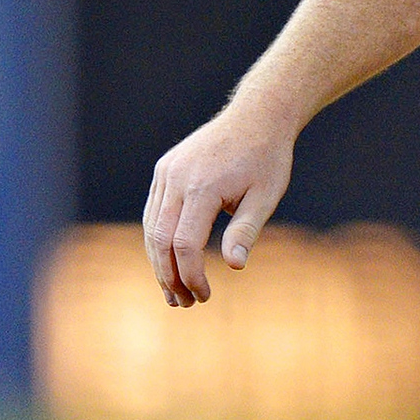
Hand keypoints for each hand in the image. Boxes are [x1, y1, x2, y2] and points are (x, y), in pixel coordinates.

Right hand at [142, 109, 294, 306]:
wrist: (257, 116)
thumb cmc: (267, 158)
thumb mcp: (266, 196)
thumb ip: (246, 231)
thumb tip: (235, 267)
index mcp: (202, 187)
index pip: (185, 244)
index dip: (191, 275)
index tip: (204, 296)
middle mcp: (176, 179)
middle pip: (160, 239)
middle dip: (169, 277)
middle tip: (183, 303)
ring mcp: (166, 172)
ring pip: (152, 227)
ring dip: (159, 262)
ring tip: (173, 291)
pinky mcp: (164, 169)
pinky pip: (154, 211)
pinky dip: (159, 239)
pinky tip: (170, 261)